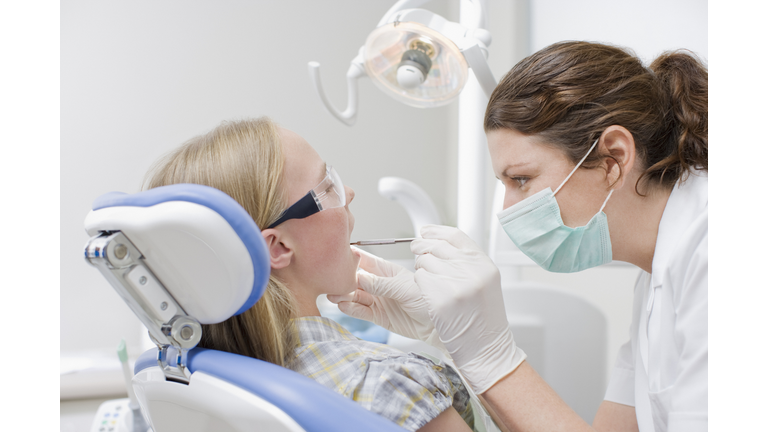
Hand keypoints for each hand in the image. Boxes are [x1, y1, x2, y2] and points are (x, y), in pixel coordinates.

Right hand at [327, 247, 443, 348]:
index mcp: (388, 271)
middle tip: (332, 281)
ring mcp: (378, 300)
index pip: (366, 262)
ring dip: (344, 295)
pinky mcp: (378, 316)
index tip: (338, 256)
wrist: (436, 324)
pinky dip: (351, 309)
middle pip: (357, 280)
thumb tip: (361, 277)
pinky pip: (361, 311)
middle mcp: (380, 285)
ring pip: (356, 296)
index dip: (352, 259)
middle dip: (344, 280)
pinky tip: (343, 306)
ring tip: (334, 295)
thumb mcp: (404, 289)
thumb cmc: (427, 300)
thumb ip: (381, 285)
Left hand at [412, 225, 525, 393]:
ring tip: (432, 283)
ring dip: (422, 269)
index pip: (454, 235)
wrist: (486, 346)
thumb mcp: (484, 280)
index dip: (436, 231)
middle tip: (417, 251)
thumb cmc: (484, 316)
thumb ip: (466, 260)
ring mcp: (454, 284)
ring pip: (424, 262)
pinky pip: (419, 278)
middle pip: (435, 246)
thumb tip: (439, 241)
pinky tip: (429, 293)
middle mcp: (471, 271)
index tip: (425, 231)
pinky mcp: (439, 299)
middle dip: (422, 248)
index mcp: (483, 263)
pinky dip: (420, 284)